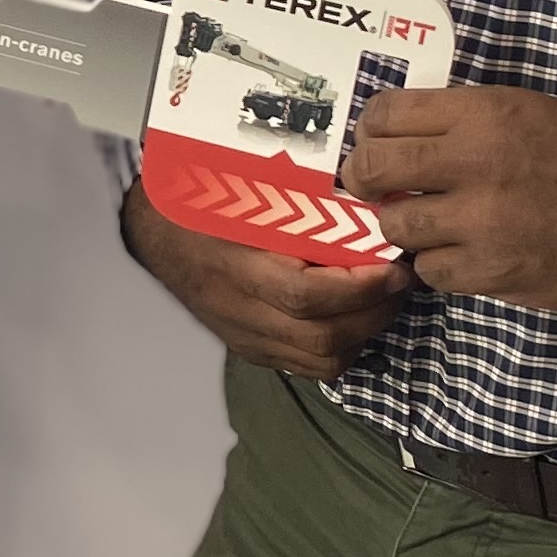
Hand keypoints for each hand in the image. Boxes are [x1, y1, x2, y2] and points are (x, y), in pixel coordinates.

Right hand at [118, 181, 412, 377]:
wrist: (155, 234)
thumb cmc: (199, 201)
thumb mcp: (240, 190)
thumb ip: (296, 201)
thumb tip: (360, 199)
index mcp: (234, 269)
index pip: (305, 297)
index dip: (358, 287)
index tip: (392, 266)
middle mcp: (241, 313)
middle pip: (321, 338)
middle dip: (375, 312)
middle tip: (402, 280)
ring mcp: (247, 337)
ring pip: (321, 361)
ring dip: (365, 333)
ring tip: (385, 298)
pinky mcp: (253, 349)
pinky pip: (309, 366)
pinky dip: (344, 346)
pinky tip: (356, 316)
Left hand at [346, 85, 556, 311]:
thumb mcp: (529, 110)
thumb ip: (465, 120)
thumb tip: (403, 135)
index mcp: (483, 115)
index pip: (387, 113)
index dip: (371, 129)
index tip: (374, 141)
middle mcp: (473, 164)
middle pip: (373, 169)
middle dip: (363, 178)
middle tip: (372, 187)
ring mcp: (480, 224)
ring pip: (396, 228)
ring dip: (402, 227)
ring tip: (424, 224)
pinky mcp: (493, 272)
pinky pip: (432, 271)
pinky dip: (438, 265)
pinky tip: (460, 254)